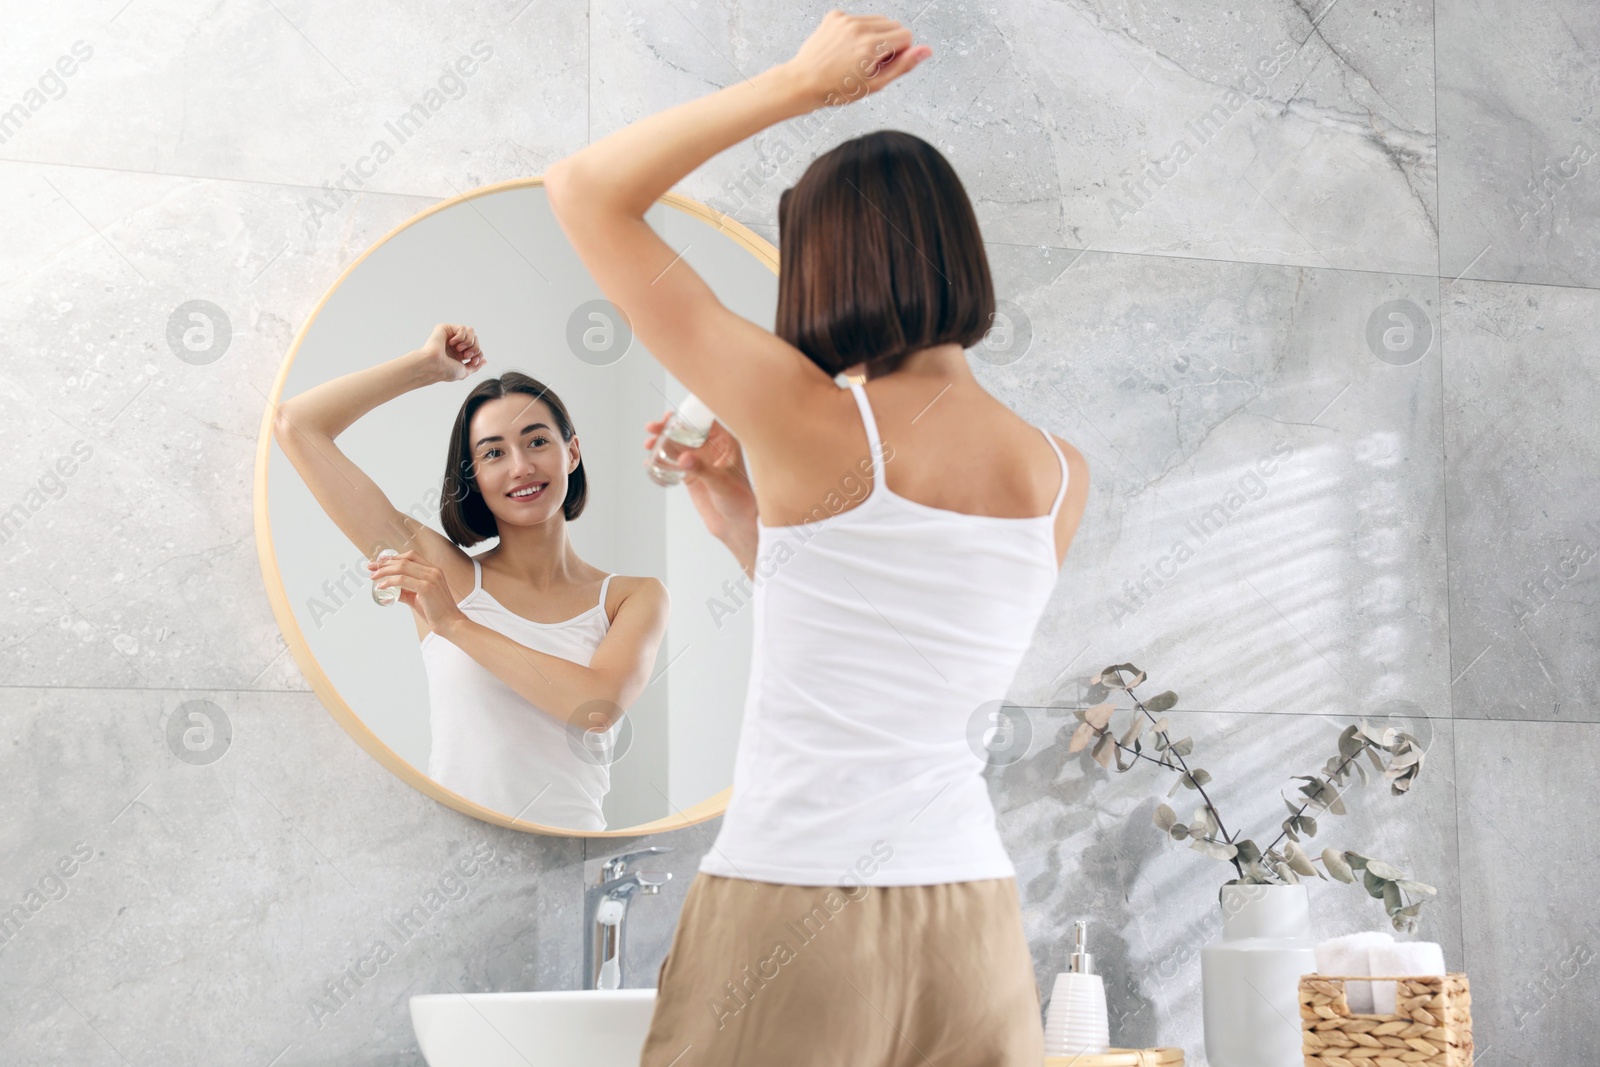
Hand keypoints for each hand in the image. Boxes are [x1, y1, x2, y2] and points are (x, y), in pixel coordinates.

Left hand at [367, 550, 469, 635]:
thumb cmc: (436, 612)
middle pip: (404, 560)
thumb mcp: (418, 598)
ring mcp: (430, 578)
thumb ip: (405, 592)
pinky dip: (390, 581)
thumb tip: (391, 592)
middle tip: (371, 567)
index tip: (380, 561)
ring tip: (373, 576)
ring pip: (402, 568)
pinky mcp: (426, 587)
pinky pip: (402, 580)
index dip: (394, 557)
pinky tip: (382, 586)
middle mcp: (433, 571)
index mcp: (434, 570)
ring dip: (384, 571)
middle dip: (385, 563)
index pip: (411, 556)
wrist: (450, 623)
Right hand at [417, 323, 484, 382]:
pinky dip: (460, 337)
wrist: (434, 365)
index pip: (477, 349)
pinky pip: (463, 328)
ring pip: (471, 332)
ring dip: (469, 342)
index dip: (479, 354)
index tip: (473, 361)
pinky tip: (451, 343)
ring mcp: (451, 336)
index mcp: (459, 354)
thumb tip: (484, 361)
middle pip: (476, 340)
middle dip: (475, 348)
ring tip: (459, 349)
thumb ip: (475, 366)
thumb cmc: (446, 370)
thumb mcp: (464, 371)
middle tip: (466, 355)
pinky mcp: (446, 328)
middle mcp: (455, 344)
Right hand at [645, 412, 756, 543]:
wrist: (736, 525)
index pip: (703, 422)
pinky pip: (673, 463)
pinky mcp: (691, 475)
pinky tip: (650, 460)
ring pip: (677, 446)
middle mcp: (712, 449)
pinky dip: (661, 460)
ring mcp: (700, 462)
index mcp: (725, 443)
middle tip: (652, 428)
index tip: (670, 415)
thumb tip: (683, 458)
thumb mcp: (721, 482)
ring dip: (661, 443)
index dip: (686, 416)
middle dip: (668, 428)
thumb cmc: (740, 501)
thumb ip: (702, 470)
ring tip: (648, 444)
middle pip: (686, 431)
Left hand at [783, 10, 930, 107]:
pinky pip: (859, 18)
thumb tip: (926, 51)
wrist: (803, 82)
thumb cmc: (836, 89)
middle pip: (894, 25)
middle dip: (889, 42)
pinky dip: (857, 31)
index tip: (884, 65)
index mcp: (871, 45)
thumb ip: (903, 65)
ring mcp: (846, 19)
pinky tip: (845, 48)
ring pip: (878, 20)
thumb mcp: (875, 84)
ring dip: (875, 35)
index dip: (899, 53)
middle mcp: (859, 27)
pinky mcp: (835, 16)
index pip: (906, 36)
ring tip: (858, 56)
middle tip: (871, 63)